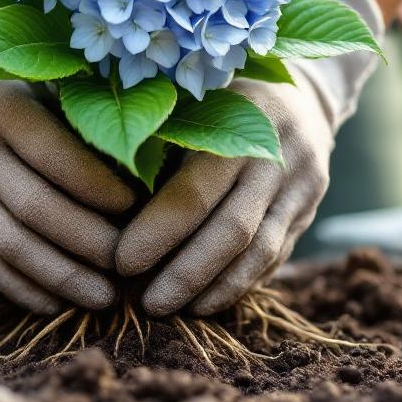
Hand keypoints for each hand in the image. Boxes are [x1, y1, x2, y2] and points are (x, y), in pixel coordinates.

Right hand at [0, 0, 135, 313]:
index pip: (54, 156)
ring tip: (106, 299)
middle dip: (88, 242)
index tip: (139, 206)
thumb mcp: (54, 86)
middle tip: (131, 264)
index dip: (98, 186)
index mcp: (1, 108)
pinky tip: (62, 305)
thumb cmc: (32, 91)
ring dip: (62, 278)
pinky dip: (27, 290)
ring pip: (11, 245)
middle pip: (34, 208)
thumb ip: (93, 114)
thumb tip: (158, 162)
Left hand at [116, 0, 384, 316]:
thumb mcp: (190, 96)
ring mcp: (304, 187)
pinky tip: (205, 302)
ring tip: (172, 311)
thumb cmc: (219, 92)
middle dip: (185, 274)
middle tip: (145, 305)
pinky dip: (239, 284)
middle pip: (233, 231)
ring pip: (260, 253)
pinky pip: (275, 258)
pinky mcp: (310, 211)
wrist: (303, 90)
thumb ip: (154, 131)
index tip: (119, 262)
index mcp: (243, 120)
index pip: (196, 190)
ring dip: (214, 289)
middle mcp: (281, 155)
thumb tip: (90, 182)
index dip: (157, 232)